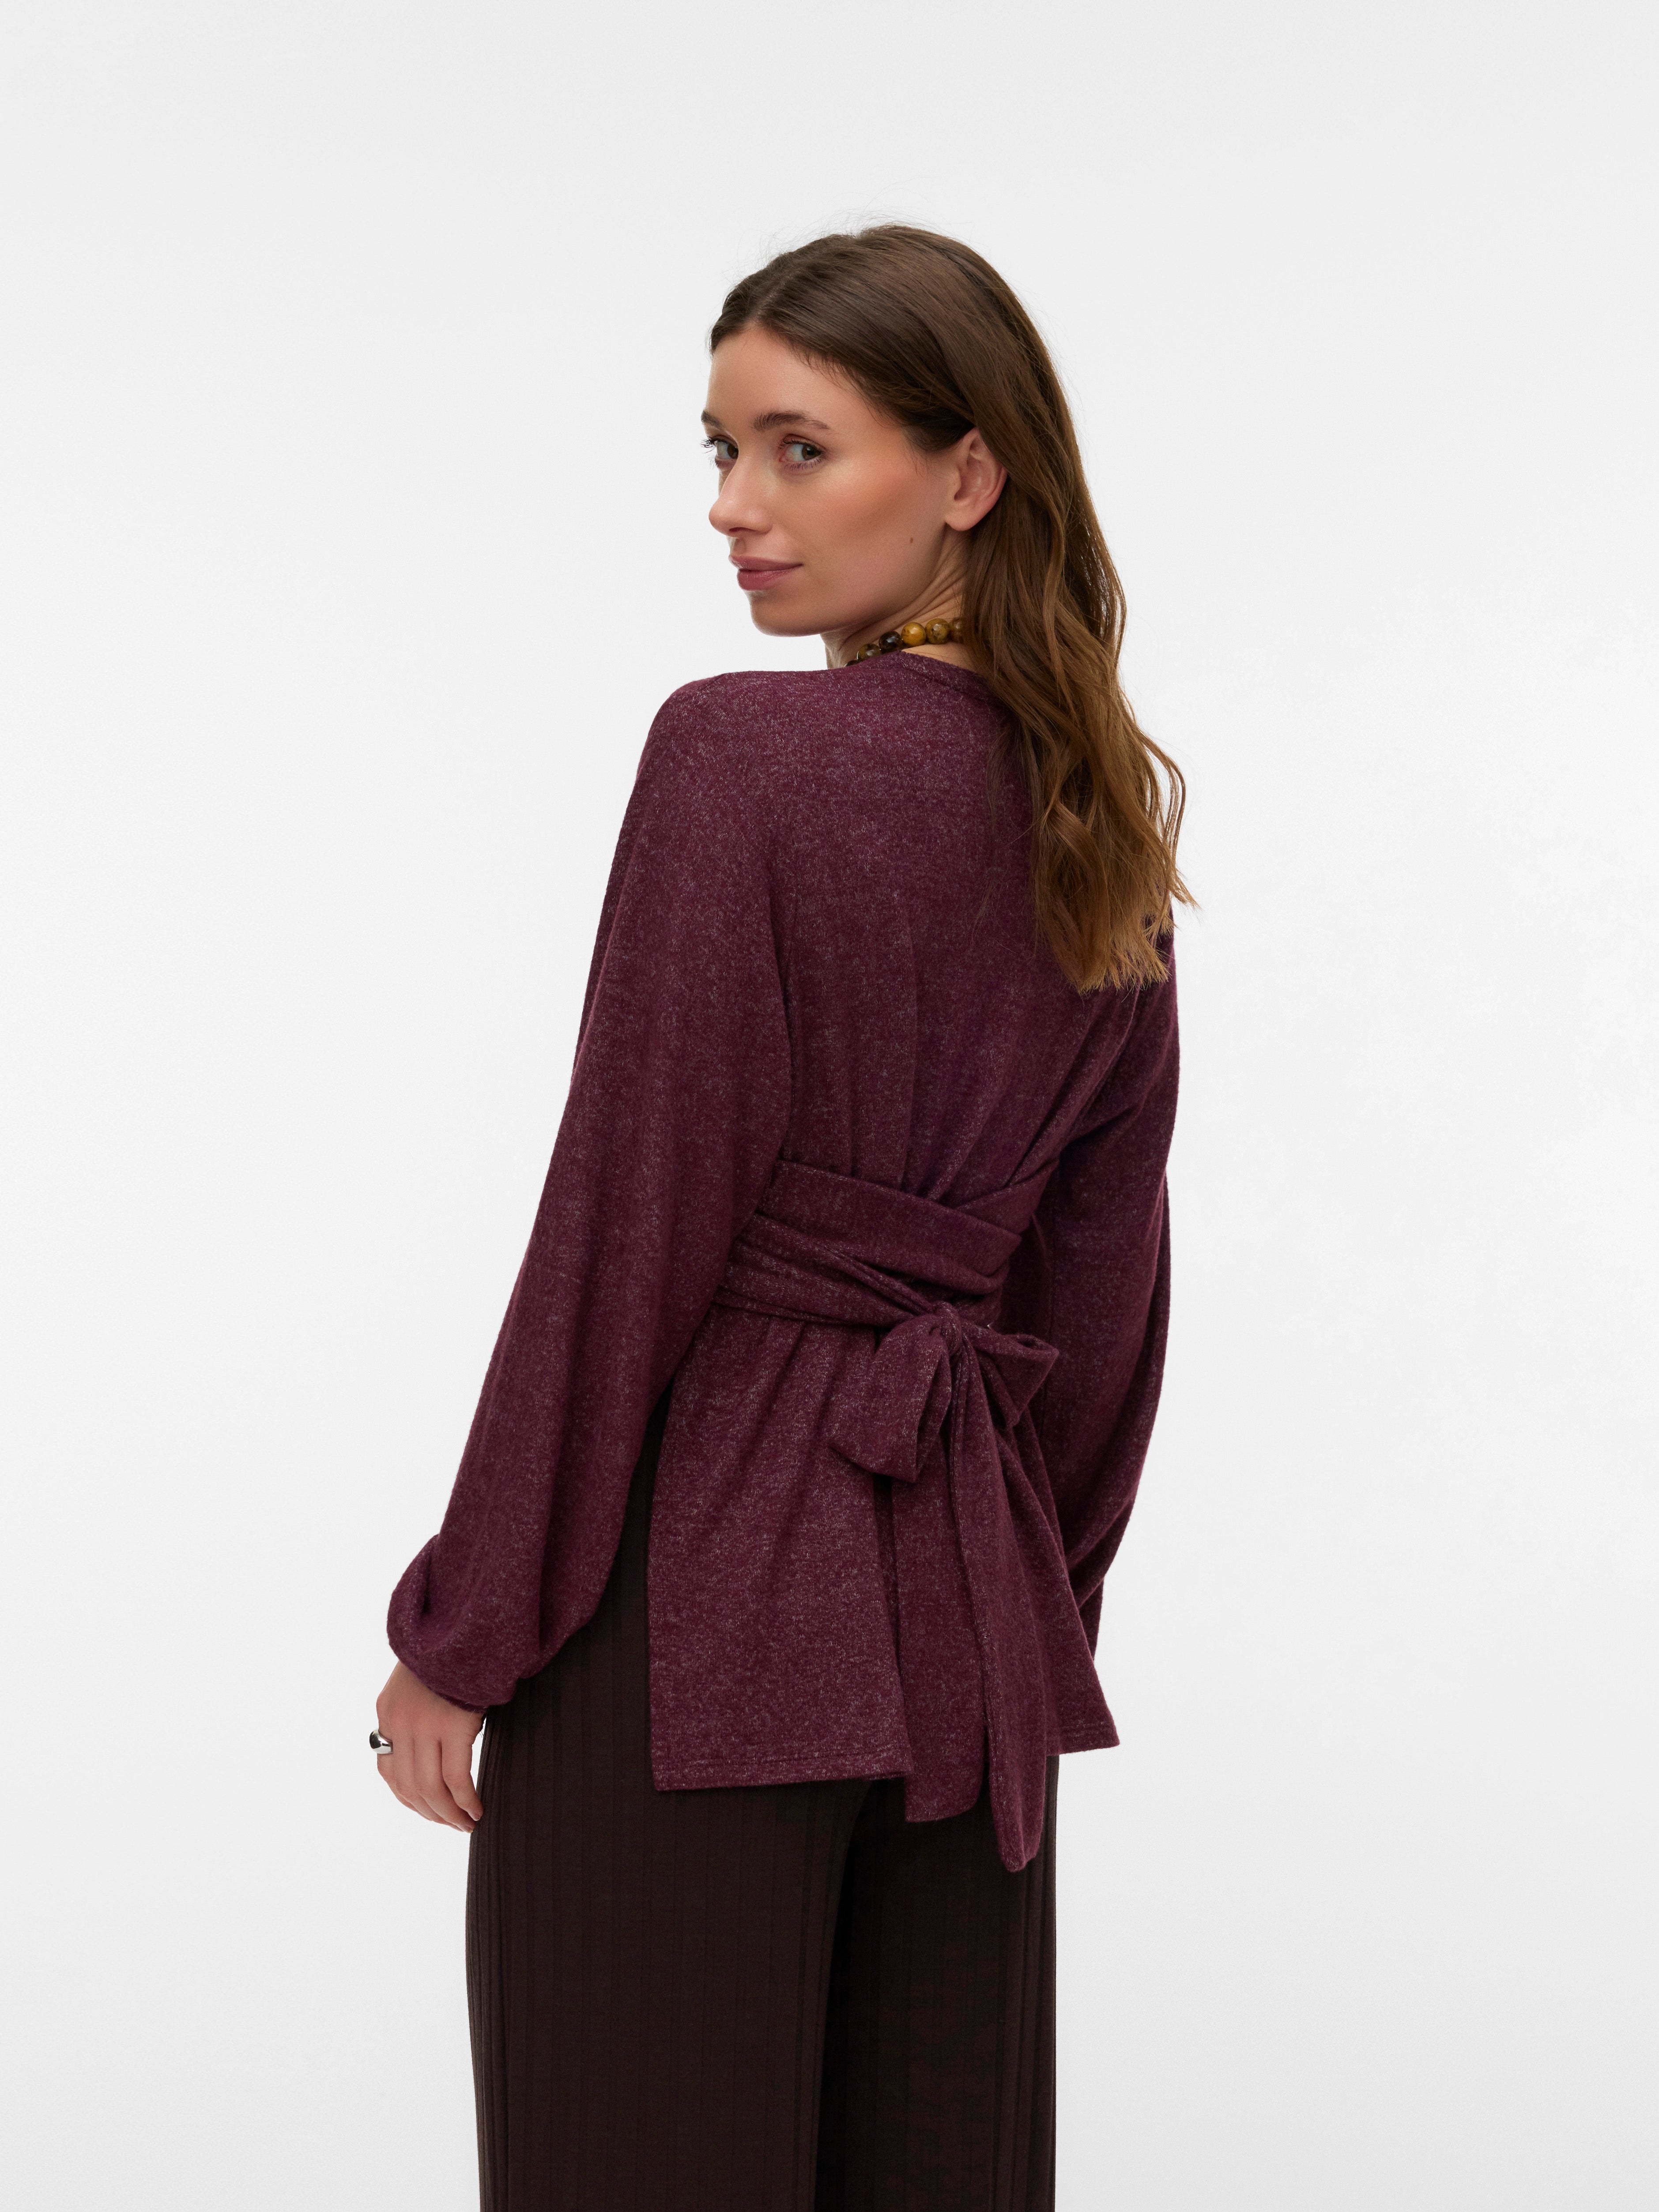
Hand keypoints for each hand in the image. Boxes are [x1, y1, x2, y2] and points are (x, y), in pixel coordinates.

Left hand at [375, 1660, 484, 1831]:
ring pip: (431, 1788)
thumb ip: (417, 1714)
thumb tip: (430, 1750)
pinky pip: (456, 1778)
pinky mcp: (452, 1724)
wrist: (466, 1620)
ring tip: (468, 1823)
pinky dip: (466, 1800)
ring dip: (450, 1813)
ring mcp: (423, 1724)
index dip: (410, 1800)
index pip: (389, 1773)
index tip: (431, 1811)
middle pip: (409, 1787)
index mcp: (387, 1712)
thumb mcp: (419, 1684)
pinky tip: (477, 1809)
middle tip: (455, 1825)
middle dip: (432, 1813)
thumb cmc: (452, 1653)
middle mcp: (398, 1722)